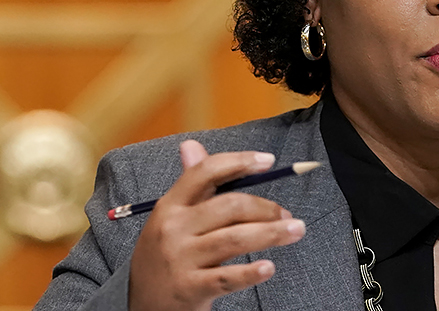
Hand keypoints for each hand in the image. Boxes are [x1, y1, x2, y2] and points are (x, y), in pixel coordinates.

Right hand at [128, 140, 305, 310]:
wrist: (142, 305)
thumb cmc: (164, 255)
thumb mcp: (170, 218)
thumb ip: (189, 184)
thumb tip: (191, 145)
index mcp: (170, 206)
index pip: (204, 173)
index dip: (239, 162)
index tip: (268, 161)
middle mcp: (173, 229)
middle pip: (228, 207)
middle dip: (265, 207)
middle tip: (288, 214)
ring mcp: (180, 259)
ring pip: (234, 239)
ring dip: (271, 233)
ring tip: (296, 231)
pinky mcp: (189, 288)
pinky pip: (227, 278)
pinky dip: (251, 272)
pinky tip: (268, 267)